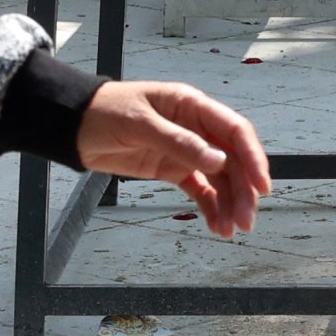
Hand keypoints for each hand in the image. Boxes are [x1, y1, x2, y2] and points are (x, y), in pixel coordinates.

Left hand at [77, 80, 272, 237]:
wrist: (73, 126)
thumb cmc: (105, 111)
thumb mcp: (140, 124)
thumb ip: (179, 142)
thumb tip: (218, 160)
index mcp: (192, 105)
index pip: (234, 130)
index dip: (253, 157)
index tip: (262, 185)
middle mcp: (196, 127)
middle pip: (232, 159)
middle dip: (243, 190)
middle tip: (247, 220)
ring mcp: (185, 150)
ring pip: (220, 178)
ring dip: (230, 203)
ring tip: (231, 230)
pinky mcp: (172, 169)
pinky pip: (200, 189)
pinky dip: (211, 207)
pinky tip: (217, 226)